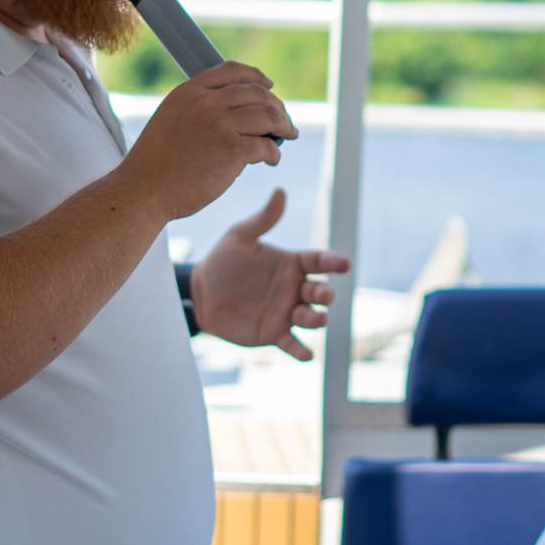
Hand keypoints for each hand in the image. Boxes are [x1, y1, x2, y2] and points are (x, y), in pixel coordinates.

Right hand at [124, 63, 296, 221]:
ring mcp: (220, 124)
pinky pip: (266, 145)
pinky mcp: (232, 150)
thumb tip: (234, 113)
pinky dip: (274, 152)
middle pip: (257, 93)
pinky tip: (272, 159)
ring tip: (287, 135)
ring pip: (268, 116)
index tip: (269, 86)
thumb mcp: (170, 120)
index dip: (256, 76)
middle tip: (283, 120)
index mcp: (189, 92)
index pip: (231, 71)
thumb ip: (197, 109)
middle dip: (276, 105)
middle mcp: (206, 102)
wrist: (144, 190)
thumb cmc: (156, 164)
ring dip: (283, 126)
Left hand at [191, 188, 351, 361]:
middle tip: (320, 294)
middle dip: (325, 294)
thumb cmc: (222, 261)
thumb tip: (280, 191)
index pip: (318, 262)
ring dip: (316, 319)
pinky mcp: (274, 333)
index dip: (333, 262)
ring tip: (312, 317)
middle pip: (320, 292)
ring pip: (312, 318)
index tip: (343, 264)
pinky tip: (306, 354)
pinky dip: (302, 351)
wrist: (201, 293)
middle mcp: (294, 289)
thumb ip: (263, 219)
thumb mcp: (239, 237)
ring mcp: (286, 312)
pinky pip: (293, 344)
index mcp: (290, 264)